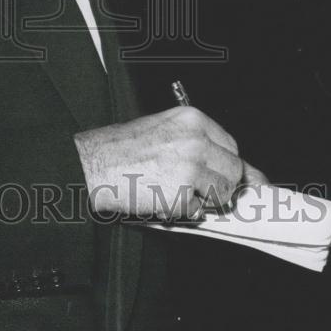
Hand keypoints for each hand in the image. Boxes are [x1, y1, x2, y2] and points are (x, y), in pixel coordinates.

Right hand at [74, 107, 249, 219]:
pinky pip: (198, 212)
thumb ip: (199, 145)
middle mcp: (196, 140)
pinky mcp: (181, 195)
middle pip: (234, 170)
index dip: (223, 164)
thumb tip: (241, 169)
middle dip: (219, 184)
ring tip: (174, 190)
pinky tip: (161, 199)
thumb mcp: (163, 132)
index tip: (218, 174)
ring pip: (222, 193)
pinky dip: (182, 212)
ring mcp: (191, 168)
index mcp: (192, 119)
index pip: (231, 146)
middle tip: (195, 187)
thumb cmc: (119, 149)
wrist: (90, 164)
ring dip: (203, 199)